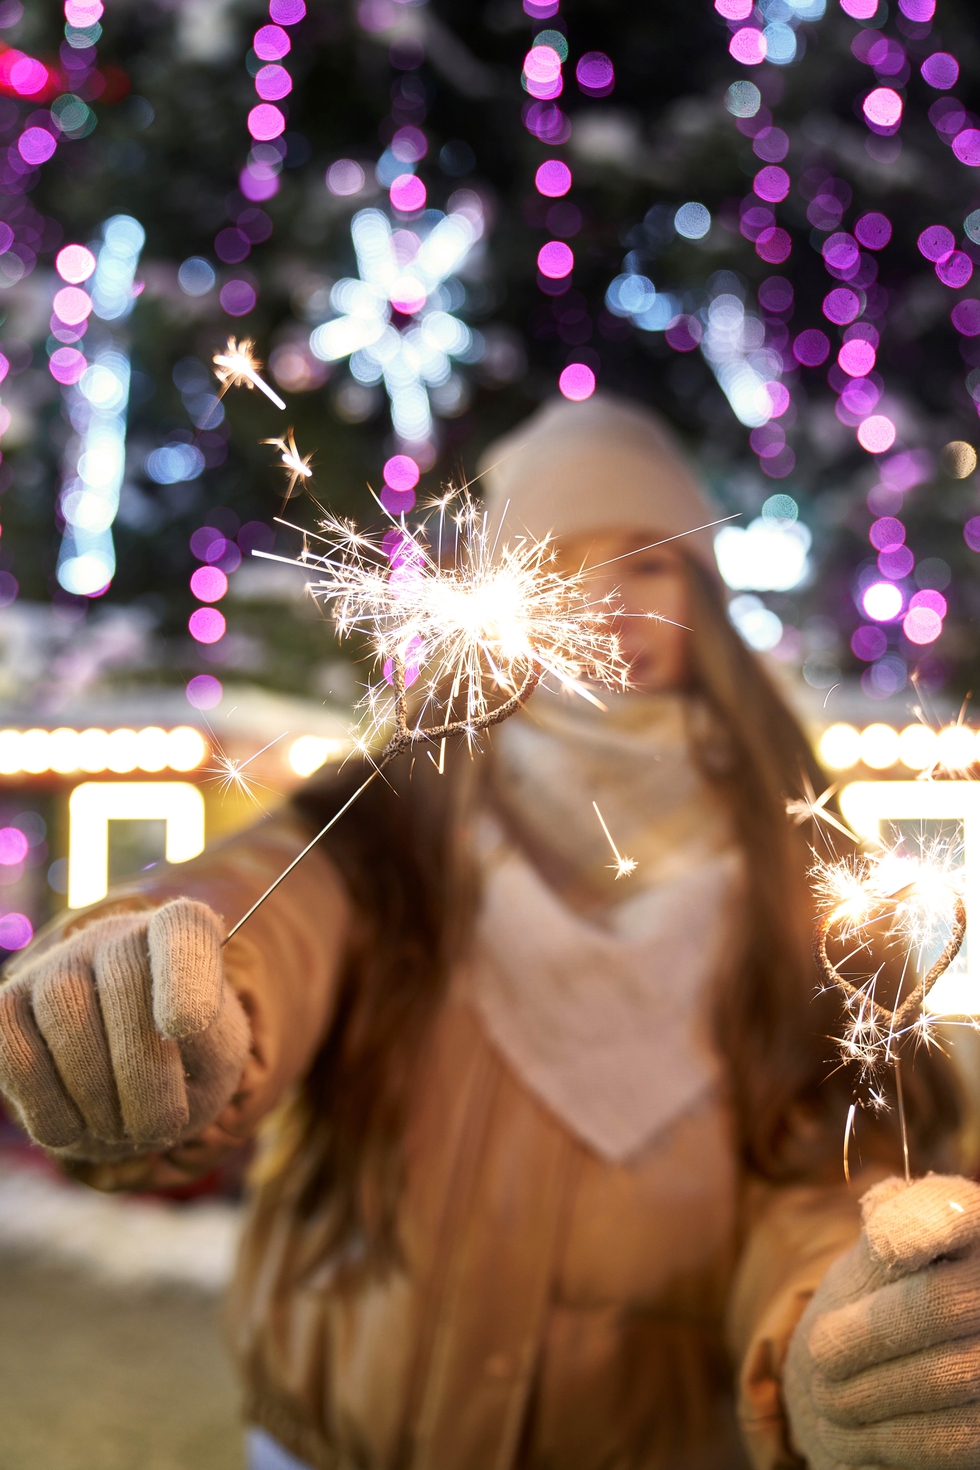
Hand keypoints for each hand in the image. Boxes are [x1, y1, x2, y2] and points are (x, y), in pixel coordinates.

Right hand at [0, 899, 250, 1163]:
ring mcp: (57, 965)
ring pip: (63, 1011)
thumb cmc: (189, 1061)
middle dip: (141, 1072)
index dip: (184, 977)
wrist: (137, 1075)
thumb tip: (158, 1043)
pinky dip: (43, 1102)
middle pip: (123, 982)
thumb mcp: (218, 1060)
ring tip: (120, 1131)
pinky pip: (14, 1048)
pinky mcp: (9, 1004)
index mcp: (182, 937)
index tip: (186, 1027)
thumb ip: (206, 1053)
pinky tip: (72, 1130)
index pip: (184, 930)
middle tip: (159, 1128)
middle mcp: (116, 937)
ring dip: (94, 1091)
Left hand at [784, 1172, 979, 1468]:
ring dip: (870, 1394)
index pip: (955, 1210)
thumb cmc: (876, 1302)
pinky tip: (854, 1437)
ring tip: (828, 1399)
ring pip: (944, 1377)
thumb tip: (887, 1207)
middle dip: (867, 1336)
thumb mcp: (871, 1259)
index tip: (892, 1245)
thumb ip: (882, 1225)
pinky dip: (892, 1439)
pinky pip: (953, 1436)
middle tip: (820, 1355)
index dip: (926, 1224)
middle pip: (939, 1305)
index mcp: (971, 1225)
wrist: (888, 1378)